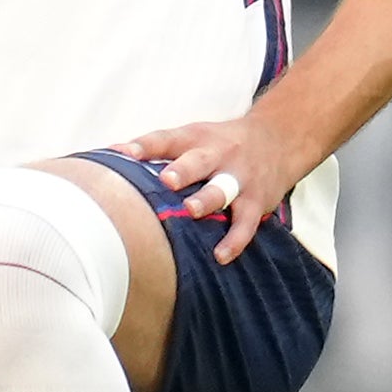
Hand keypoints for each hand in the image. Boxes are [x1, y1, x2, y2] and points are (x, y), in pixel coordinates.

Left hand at [119, 106, 319, 265]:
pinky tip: (221, 255)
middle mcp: (218, 155)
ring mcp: (239, 178)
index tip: (123, 153)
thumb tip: (111, 155)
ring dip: (207, 199)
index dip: (145, 145)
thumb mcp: (193, 136)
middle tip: (166, 179)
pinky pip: (246, 223)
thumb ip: (156, 148)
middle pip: (199, 160)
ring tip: (191, 211)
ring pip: (223, 188)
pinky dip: (235, 240)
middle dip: (183, 170)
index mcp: (197, 138)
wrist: (279, 139)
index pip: (167, 139)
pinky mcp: (256, 200)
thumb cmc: (222, 143)